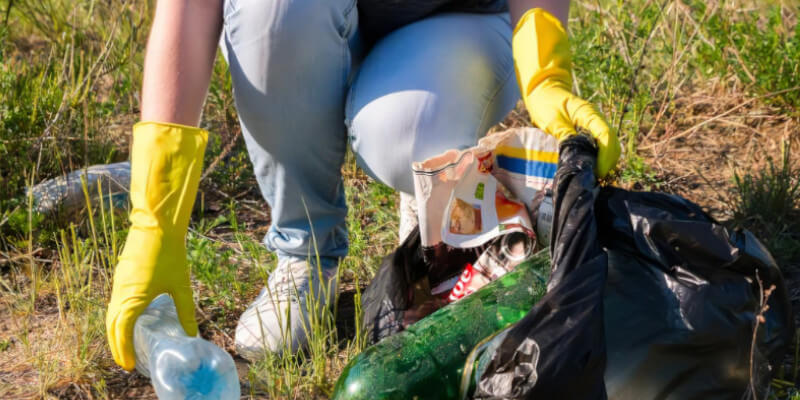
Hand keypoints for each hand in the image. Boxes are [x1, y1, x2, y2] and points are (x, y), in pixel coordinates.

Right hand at [106, 122, 206, 369]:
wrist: (156, 224)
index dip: (124, 350)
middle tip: (126, 362)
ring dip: (115, 332)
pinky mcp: (120, 275)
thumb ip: (186, 310)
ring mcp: (118, 283)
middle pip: (112, 326)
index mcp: (132, 298)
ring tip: (125, 346)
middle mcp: (120, 292)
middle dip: (117, 346)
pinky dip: (117, 317)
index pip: (122, 332)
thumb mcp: (181, 284)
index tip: (130, 366)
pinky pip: (114, 302)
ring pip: (111, 314)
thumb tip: (192, 333)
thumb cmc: (170, 253)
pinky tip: (129, 320)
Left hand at [512, 8, 620, 176]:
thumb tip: (576, 155)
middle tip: (594, 178)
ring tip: (592, 175)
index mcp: (589, 114)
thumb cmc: (545, 103)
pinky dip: (600, 157)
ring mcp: (595, 125)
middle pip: (613, 143)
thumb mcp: (552, 121)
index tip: (597, 171)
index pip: (607, 135)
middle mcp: (597, 119)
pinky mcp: (590, 130)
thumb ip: (566, 136)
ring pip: (610, 146)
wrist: (543, 91)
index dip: (606, 156)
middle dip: (608, 162)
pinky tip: (590, 167)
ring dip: (605, 161)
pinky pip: (601, 145)